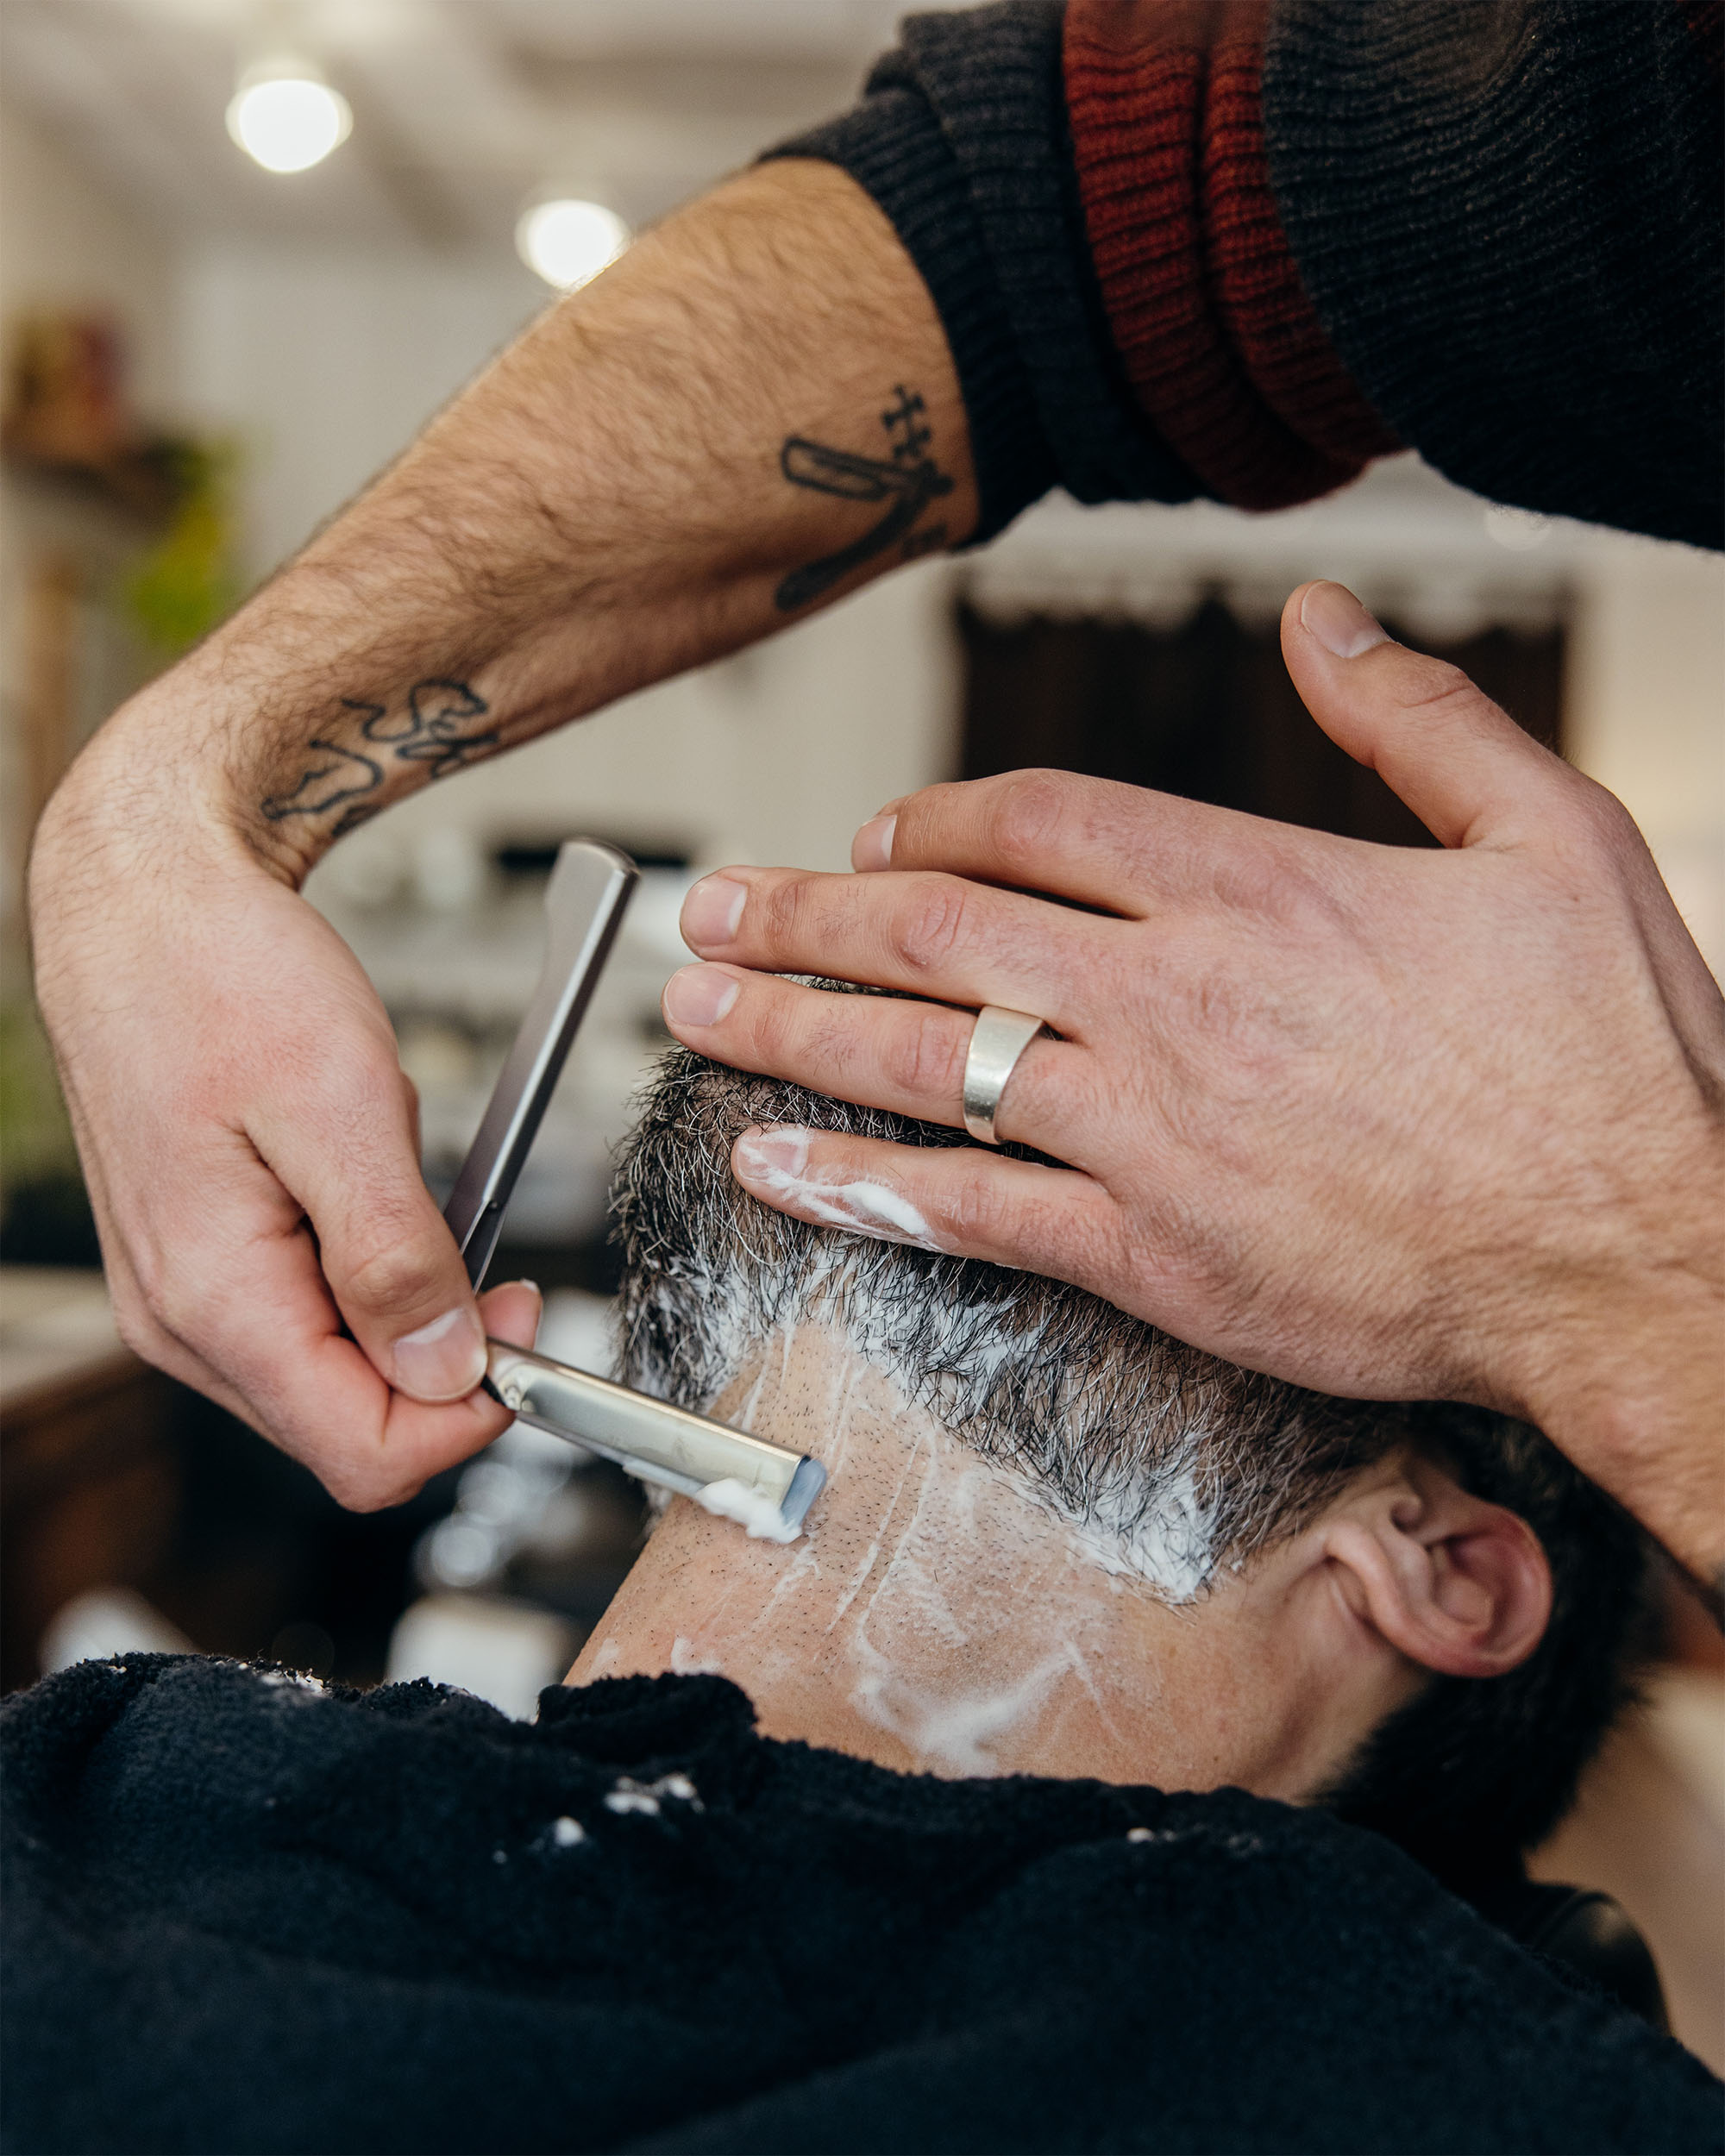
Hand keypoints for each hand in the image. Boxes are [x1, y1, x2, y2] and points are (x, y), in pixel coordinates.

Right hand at [29, 718, 537, 1509]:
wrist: (144, 903)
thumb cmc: (221, 975)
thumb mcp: (341, 1104)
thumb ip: (394, 1255)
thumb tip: (445, 1372)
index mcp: (213, 1300)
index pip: (362, 1454)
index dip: (468, 1418)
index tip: (526, 1332)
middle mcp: (183, 1322)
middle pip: (350, 1428)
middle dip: (441, 1364)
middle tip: (495, 1262)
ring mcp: (185, 1297)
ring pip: (334, 1377)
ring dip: (403, 1308)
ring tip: (406, 1193)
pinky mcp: (202, 1263)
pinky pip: (308, 1315)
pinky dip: (366, 1270)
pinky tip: (366, 1188)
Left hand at [661, 582, 1724, 1580]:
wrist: (1634, 1259)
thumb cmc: (1604, 1070)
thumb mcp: (1555, 836)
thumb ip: (1419, 720)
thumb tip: (1330, 623)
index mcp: (1261, 886)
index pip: (1040, 821)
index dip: (933, 820)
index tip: (876, 834)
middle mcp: (1181, 996)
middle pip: (941, 925)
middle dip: (807, 909)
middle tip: (713, 905)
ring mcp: (1155, 1131)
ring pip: (927, 1057)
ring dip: (794, 1025)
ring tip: (698, 1006)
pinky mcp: (1155, 1254)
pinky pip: (972, 1210)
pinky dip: (862, 1183)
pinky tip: (779, 1165)